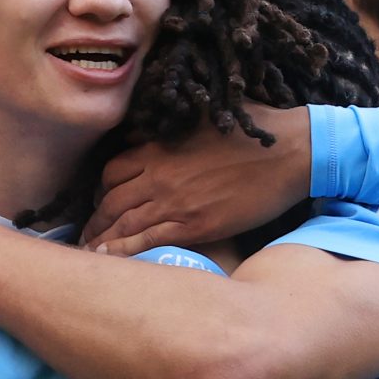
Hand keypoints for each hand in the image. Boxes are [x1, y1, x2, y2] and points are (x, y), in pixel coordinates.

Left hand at [82, 105, 311, 253]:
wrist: (290, 152)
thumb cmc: (253, 131)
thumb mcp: (201, 118)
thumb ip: (170, 130)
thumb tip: (145, 136)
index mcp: (160, 148)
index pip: (112, 172)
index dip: (102, 190)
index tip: (101, 202)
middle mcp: (160, 175)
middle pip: (111, 201)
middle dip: (95, 220)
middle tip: (89, 234)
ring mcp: (175, 202)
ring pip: (124, 223)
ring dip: (102, 239)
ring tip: (91, 253)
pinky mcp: (195, 225)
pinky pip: (147, 241)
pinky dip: (123, 251)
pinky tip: (110, 260)